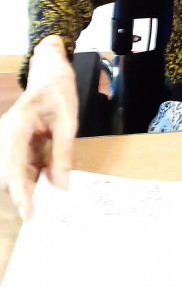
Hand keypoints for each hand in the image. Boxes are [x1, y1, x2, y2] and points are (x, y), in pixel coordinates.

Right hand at [0, 36, 77, 219]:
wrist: (50, 73)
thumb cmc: (58, 91)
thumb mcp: (68, 120)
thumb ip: (63, 152)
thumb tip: (62, 185)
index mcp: (15, 129)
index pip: (13, 167)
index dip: (20, 193)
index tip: (29, 214)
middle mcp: (7, 138)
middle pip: (12, 175)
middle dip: (29, 193)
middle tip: (50, 211)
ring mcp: (12, 143)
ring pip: (21, 173)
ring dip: (39, 183)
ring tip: (62, 192)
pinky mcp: (21, 146)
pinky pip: (30, 165)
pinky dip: (45, 171)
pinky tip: (64, 171)